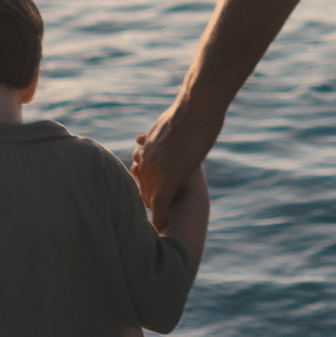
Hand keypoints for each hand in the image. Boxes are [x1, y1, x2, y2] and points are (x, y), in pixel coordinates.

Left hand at [134, 88, 223, 229]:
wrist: (196, 106)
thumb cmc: (189, 109)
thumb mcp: (166, 123)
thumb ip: (158, 135)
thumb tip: (153, 135)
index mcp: (146, 150)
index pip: (139, 178)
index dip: (143, 191)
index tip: (144, 204)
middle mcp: (146, 162)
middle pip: (141, 191)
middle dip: (144, 205)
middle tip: (147, 223)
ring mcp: (156, 170)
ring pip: (149, 200)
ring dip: (151, 214)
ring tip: (151, 231)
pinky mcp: (170, 178)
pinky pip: (160, 205)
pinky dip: (160, 219)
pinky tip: (161, 230)